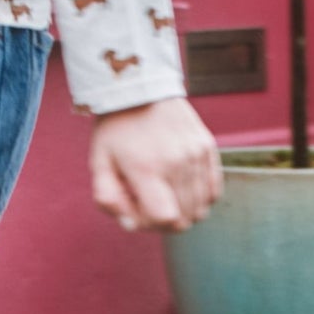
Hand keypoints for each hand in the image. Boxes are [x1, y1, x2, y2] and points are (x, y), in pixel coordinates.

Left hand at [90, 98, 221, 232]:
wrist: (138, 86)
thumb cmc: (115, 129)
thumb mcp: (99, 161)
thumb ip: (107, 198)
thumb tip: (130, 226)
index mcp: (146, 168)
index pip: (165, 220)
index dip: (149, 222)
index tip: (134, 205)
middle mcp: (176, 162)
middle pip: (184, 219)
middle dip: (163, 219)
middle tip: (146, 198)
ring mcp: (196, 154)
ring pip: (201, 209)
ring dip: (182, 209)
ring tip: (162, 189)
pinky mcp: (207, 147)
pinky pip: (214, 191)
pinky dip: (200, 197)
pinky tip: (180, 184)